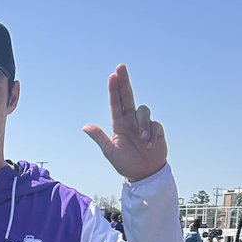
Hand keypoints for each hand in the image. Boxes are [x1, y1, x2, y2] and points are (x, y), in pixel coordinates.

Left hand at [83, 65, 167, 181]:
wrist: (144, 174)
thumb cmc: (126, 163)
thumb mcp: (110, 152)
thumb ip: (100, 138)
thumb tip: (85, 127)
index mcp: (119, 124)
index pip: (115, 103)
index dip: (114, 89)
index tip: (112, 76)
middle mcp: (130, 120)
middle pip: (128, 96)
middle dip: (124, 81)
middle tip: (120, 67)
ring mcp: (143, 124)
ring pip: (143, 111)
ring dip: (143, 125)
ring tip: (142, 141)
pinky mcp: (156, 129)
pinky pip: (155, 125)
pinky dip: (152, 135)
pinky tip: (149, 146)